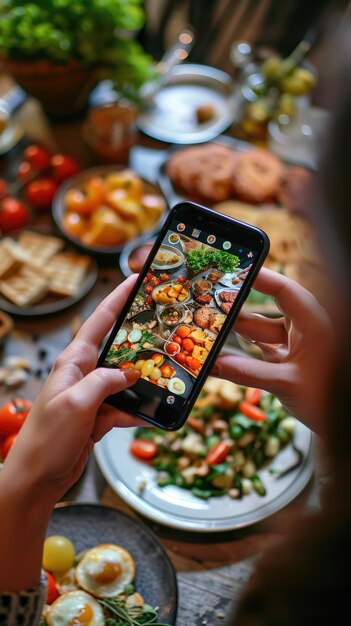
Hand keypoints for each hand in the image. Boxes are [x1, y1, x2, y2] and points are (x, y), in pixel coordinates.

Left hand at [2, 274, 143, 503]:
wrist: (37, 479)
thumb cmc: (47, 439)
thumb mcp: (77, 403)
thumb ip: (104, 382)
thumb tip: (129, 374)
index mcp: (73, 362)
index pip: (99, 322)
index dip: (117, 299)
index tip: (136, 281)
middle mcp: (83, 374)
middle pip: (116, 348)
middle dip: (139, 338)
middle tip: (165, 326)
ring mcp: (91, 396)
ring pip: (125, 381)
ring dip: (144, 382)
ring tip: (168, 376)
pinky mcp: (97, 417)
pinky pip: (125, 408)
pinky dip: (138, 412)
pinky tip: (154, 415)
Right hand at [212, 268, 334, 432]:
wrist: (341, 425)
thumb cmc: (328, 399)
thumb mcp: (285, 383)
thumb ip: (246, 373)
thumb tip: (212, 365)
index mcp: (313, 323)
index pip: (284, 289)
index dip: (259, 278)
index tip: (234, 271)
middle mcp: (304, 328)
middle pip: (266, 308)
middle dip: (239, 307)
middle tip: (211, 302)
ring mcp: (295, 344)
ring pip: (261, 329)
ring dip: (238, 330)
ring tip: (211, 325)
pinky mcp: (288, 360)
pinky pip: (262, 346)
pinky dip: (245, 348)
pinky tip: (223, 349)